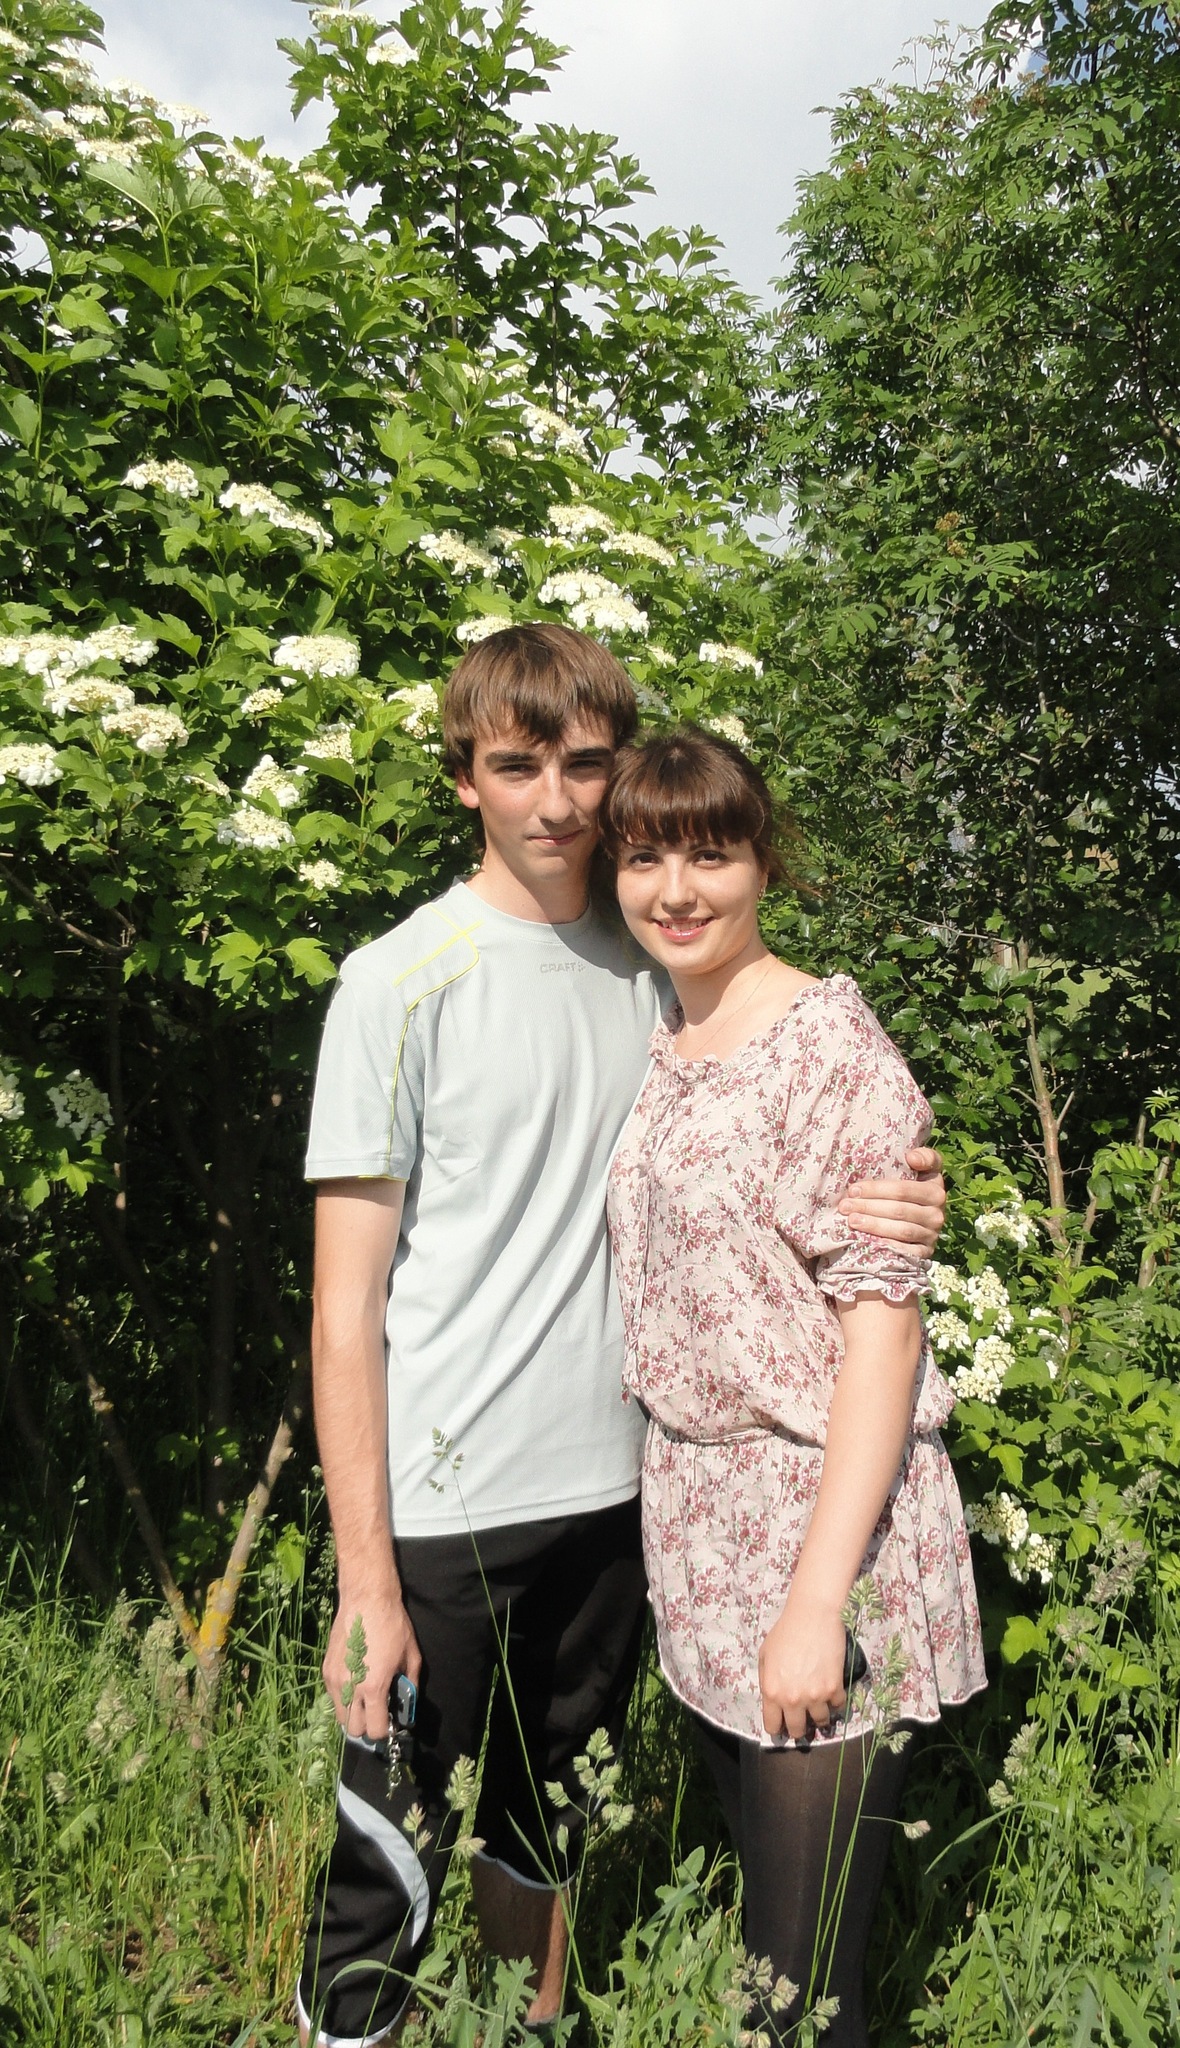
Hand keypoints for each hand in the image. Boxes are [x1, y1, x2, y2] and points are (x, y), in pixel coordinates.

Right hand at [323, 1586, 421, 1739]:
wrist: (367, 1599)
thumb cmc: (393, 1626)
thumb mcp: (411, 1656)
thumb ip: (410, 1687)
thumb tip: (407, 1706)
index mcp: (374, 1688)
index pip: (374, 1730)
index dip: (383, 1730)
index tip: (389, 1721)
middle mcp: (350, 1688)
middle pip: (353, 1730)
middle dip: (366, 1724)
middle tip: (377, 1710)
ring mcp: (334, 1680)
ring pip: (340, 1715)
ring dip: (353, 1713)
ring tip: (365, 1697)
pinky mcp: (326, 1670)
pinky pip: (333, 1697)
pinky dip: (343, 1697)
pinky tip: (355, 1680)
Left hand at [759, 1596, 846, 1741]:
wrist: (812, 1616)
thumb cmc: (785, 1632)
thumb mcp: (765, 1656)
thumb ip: (767, 1681)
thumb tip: (773, 1698)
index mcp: (772, 1692)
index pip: (773, 1726)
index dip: (777, 1728)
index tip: (782, 1725)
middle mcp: (793, 1699)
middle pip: (797, 1730)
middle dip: (798, 1728)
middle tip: (802, 1721)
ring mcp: (815, 1695)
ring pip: (820, 1722)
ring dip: (819, 1717)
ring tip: (819, 1707)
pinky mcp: (834, 1687)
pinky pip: (838, 1706)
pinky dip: (835, 1702)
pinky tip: (832, 1693)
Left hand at [837, 1145, 945, 1253]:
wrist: (920, 1225)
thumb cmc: (910, 1191)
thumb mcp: (918, 1172)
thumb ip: (922, 1158)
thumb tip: (911, 1157)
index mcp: (935, 1188)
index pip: (904, 1188)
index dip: (879, 1188)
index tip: (855, 1188)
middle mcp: (937, 1212)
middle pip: (899, 1209)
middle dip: (868, 1206)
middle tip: (845, 1205)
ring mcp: (932, 1234)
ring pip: (902, 1230)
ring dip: (874, 1225)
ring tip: (851, 1220)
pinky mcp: (925, 1253)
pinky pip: (906, 1251)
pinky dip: (886, 1245)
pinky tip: (867, 1240)